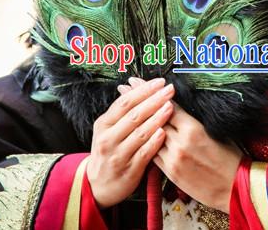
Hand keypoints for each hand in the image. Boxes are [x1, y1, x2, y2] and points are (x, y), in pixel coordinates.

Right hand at [87, 77, 174, 207]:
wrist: (98, 185)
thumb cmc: (109, 150)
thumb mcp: (108, 129)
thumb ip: (123, 111)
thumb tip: (138, 85)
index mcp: (103, 124)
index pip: (125, 103)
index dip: (143, 91)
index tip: (160, 82)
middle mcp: (108, 139)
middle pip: (133, 115)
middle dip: (154, 100)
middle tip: (169, 90)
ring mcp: (117, 155)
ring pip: (140, 133)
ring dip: (157, 118)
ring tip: (170, 107)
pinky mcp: (128, 170)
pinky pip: (143, 153)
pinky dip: (154, 141)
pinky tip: (164, 132)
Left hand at [156, 104, 242, 212]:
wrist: (234, 187)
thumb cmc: (230, 157)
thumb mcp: (215, 130)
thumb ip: (194, 120)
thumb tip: (180, 110)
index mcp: (193, 129)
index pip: (170, 108)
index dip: (163, 99)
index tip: (159, 93)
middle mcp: (180, 143)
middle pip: (158, 122)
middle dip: (154, 112)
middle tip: (152, 106)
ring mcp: (173, 160)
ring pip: (152, 138)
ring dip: (151, 130)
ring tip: (149, 122)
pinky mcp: (170, 174)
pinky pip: (154, 155)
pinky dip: (152, 146)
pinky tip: (152, 141)